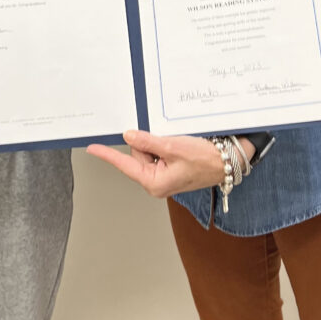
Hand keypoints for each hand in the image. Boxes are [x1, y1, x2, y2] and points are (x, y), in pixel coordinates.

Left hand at [86, 129, 229, 198]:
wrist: (228, 162)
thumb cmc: (206, 160)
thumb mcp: (173, 147)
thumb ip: (147, 142)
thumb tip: (128, 136)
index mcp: (154, 182)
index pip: (125, 164)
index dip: (107, 154)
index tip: (92, 148)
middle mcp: (156, 182)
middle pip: (138, 154)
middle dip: (148, 142)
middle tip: (167, 140)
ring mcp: (163, 176)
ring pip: (148, 151)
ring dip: (159, 143)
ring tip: (178, 144)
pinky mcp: (170, 169)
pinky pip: (159, 152)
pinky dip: (165, 145)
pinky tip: (179, 145)